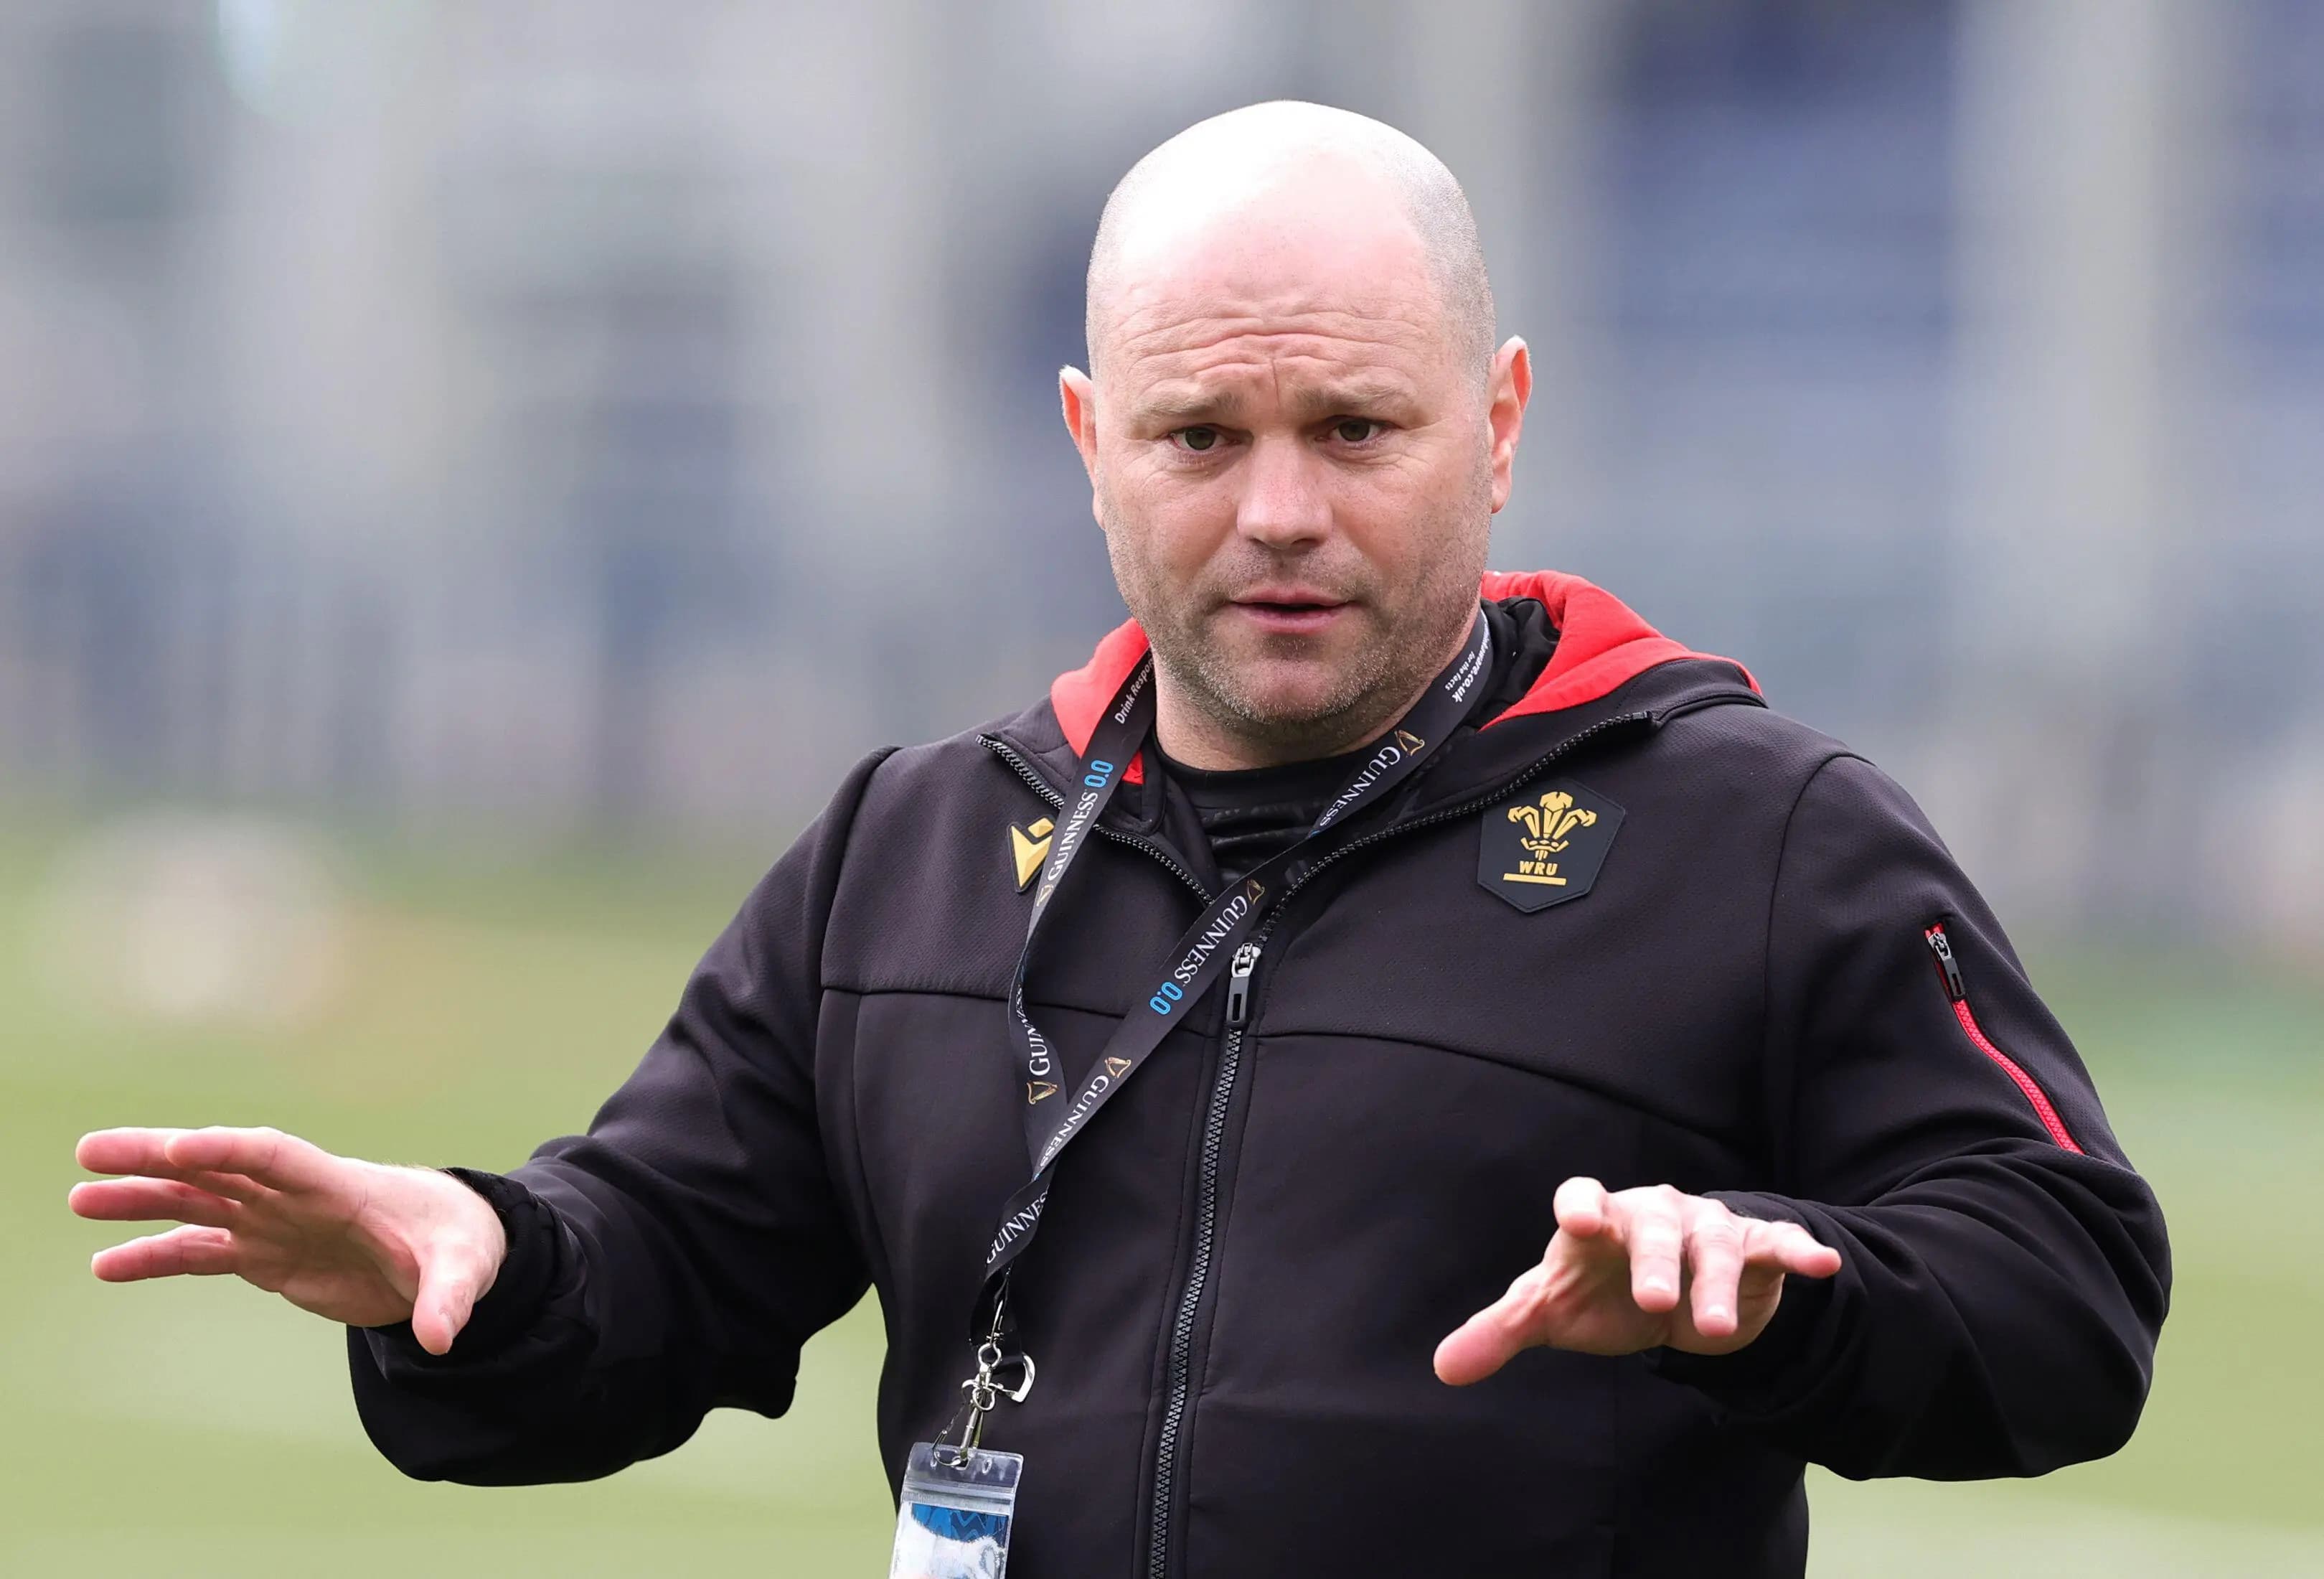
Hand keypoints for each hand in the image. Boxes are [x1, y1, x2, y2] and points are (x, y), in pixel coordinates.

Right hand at [70, 1126, 507, 1355]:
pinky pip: (202, 1250)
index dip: (230, 1150)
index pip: (279, 1158)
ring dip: (142, 1199)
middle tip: (91, 1151)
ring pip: (197, 1202)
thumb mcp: (464, 1267)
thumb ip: (449, 1298)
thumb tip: (441, 1338)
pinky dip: (157, 1255)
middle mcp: (297, 1196)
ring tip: (80, 1198)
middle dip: (157, 1157)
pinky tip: (106, 1264)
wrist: (448, 1249)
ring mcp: (275, 1222)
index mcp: (341, 1185)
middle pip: (218, 1167)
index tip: (181, 1149)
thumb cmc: (458, 1242)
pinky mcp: (266, 1253)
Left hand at [1433, 1177, 1840, 1383]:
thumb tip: (1444, 1369)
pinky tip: (1817, 1265)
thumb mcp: (1551, 1309)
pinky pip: (1774, 1245)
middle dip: (1654, 1262)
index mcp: (1597, 1218)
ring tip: (1708, 1330)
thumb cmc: (1598, 1287)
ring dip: (1714, 1282)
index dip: (1580, 1207)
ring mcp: (1703, 1227)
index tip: (1577, 1225)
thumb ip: (1501, 1331)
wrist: (1670, 1284)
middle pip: (1651, 1226)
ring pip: (1713, 1243)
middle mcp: (1650, 1213)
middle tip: (1654, 1305)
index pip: (1583, 1197)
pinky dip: (1796, 1251)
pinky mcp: (1752, 1249)